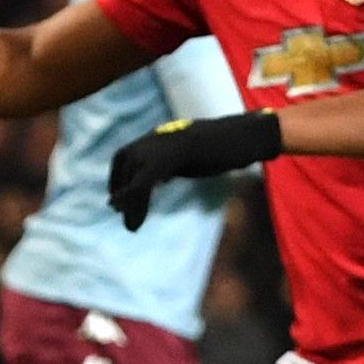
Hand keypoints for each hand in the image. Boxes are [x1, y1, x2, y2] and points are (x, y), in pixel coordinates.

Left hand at [105, 112, 283, 226]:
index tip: (118, 202)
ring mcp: (163, 145)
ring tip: (132, 227)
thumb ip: (174, 164)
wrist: (245, 137)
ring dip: (129, 204)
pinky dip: (137, 203)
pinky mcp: (172, 156)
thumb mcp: (191, 156)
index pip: (124, 155)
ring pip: (134, 177)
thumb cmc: (224, 146)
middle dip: (123, 196)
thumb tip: (161, 177)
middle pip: (125, 167)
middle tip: (127, 221)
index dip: (117, 179)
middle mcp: (155, 137)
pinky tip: (138, 221)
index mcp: (159, 136)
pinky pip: (143, 183)